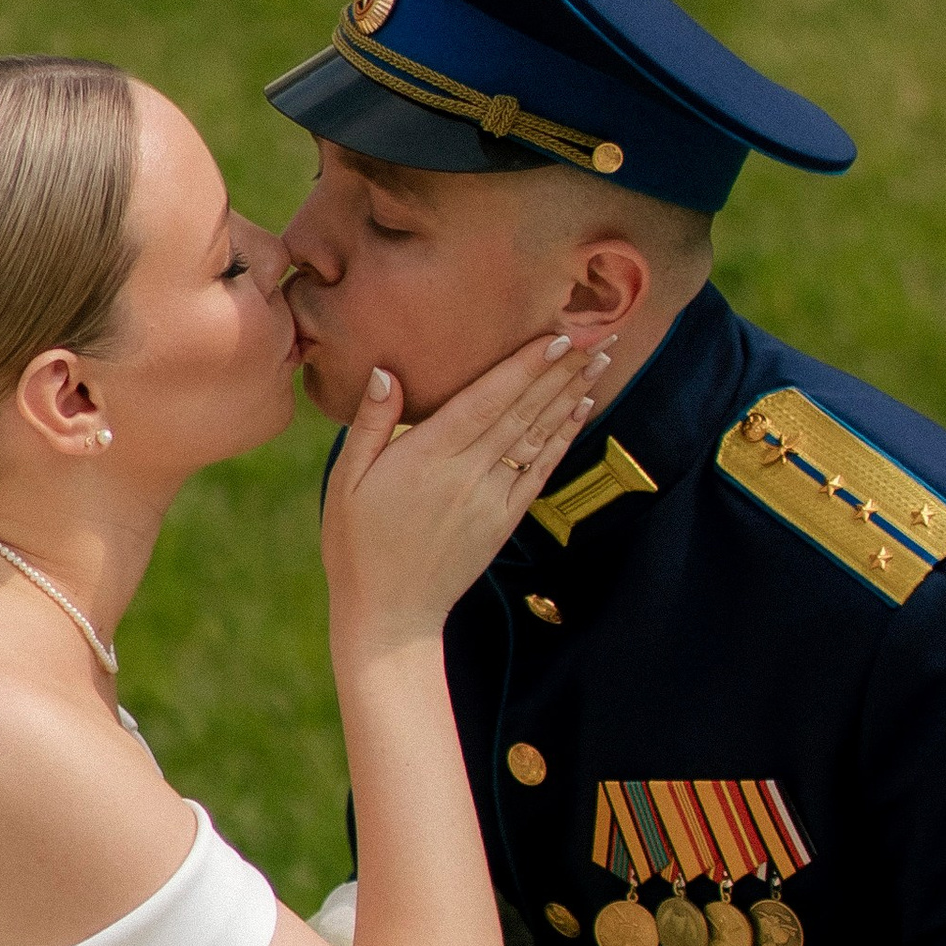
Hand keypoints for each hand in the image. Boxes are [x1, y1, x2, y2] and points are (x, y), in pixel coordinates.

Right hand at [321, 333, 605, 646]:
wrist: (390, 614)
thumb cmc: (357, 544)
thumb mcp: (345, 481)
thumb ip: (370, 424)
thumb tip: (387, 371)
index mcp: (425, 458)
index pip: (485, 401)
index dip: (523, 367)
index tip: (555, 335)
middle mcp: (467, 475)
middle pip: (522, 411)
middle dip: (560, 369)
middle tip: (596, 331)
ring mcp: (491, 499)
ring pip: (538, 435)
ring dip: (571, 394)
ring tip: (599, 359)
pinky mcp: (504, 520)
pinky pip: (541, 470)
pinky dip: (563, 436)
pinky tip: (581, 407)